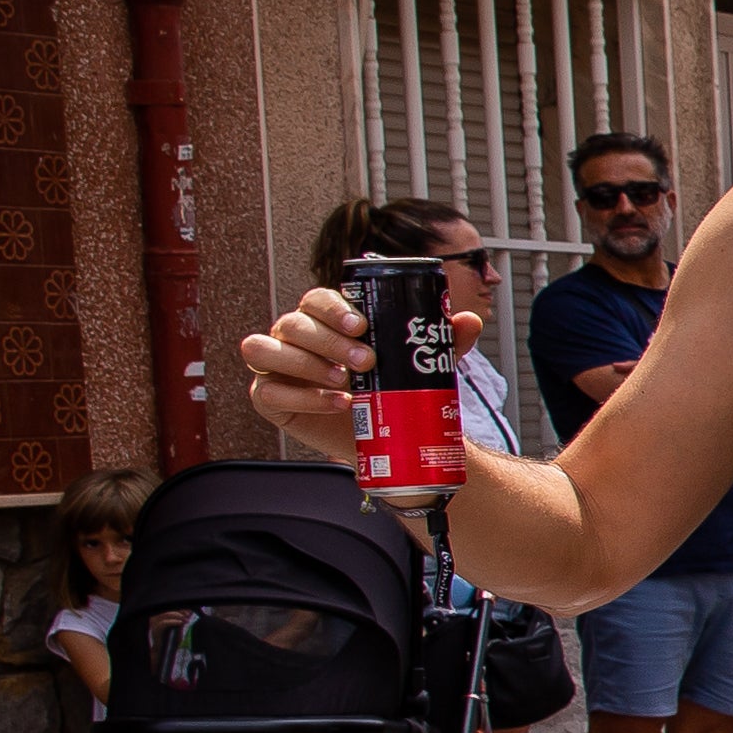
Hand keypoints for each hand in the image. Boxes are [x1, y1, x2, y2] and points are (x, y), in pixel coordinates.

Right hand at [238, 284, 479, 469]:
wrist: (384, 432)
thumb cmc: (391, 386)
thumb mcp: (420, 363)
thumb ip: (441, 340)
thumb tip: (468, 320)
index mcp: (324, 318)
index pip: (315, 299)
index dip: (331, 307)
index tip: (361, 323)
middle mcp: (294, 337)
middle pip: (292, 323)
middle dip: (329, 340)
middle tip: (367, 360)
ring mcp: (276, 366)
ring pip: (263, 350)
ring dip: (303, 362)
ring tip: (344, 380)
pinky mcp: (269, 398)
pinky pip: (268, 392)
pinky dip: (301, 397)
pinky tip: (336, 402)